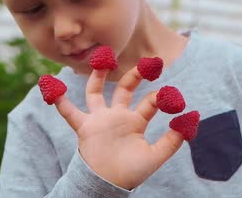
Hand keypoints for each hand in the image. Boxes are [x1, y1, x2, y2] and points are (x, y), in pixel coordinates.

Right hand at [53, 66, 183, 189]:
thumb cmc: (131, 173)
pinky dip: (59, 100)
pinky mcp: (84, 127)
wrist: (107, 184)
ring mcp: (99, 119)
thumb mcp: (156, 155)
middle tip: (149, 61)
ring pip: (97, 92)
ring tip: (103, 57)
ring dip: (99, 75)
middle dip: (135, 75)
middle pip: (125, 89)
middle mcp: (117, 116)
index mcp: (136, 122)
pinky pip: (69, 111)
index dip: (162, 97)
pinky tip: (50, 84)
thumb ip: (173, 139)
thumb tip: (192, 117)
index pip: (150, 102)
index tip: (173, 96)